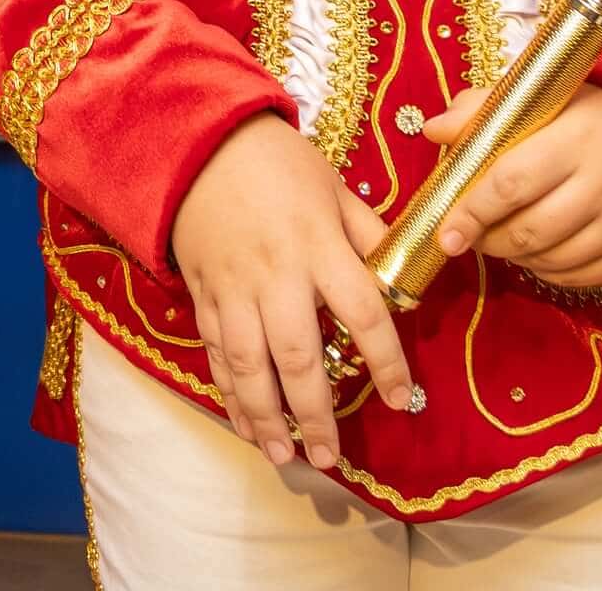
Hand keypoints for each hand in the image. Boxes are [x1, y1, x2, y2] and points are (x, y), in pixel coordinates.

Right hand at [170, 114, 412, 470]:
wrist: (197, 142)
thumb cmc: (276, 161)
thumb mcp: (335, 186)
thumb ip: (369, 233)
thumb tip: (404, 274)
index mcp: (318, 246)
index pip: (363, 314)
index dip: (386, 361)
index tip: (402, 398)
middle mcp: (276, 276)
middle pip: (298, 356)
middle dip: (315, 413)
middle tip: (330, 459)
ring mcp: (233, 288)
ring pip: (248, 365)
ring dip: (267, 417)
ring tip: (286, 456)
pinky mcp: (202, 293)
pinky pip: (215, 352)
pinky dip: (229, 392)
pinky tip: (245, 423)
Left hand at [419, 83, 601, 290]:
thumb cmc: (590, 118)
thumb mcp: (542, 99)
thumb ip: (483, 109)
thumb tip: (434, 130)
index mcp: (574, 138)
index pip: (511, 182)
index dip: (472, 211)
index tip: (445, 231)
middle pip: (528, 230)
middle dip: (487, 239)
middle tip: (468, 233)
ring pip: (549, 260)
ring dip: (512, 256)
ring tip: (499, 237)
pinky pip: (576, 278)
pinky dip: (544, 272)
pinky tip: (533, 251)